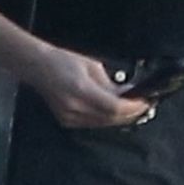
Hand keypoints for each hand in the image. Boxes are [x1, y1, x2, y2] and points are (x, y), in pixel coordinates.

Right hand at [27, 46, 153, 128]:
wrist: (37, 67)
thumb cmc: (63, 60)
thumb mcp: (92, 66)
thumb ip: (110, 84)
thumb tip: (128, 94)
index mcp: (82, 90)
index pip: (114, 107)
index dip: (133, 108)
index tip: (145, 102)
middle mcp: (75, 107)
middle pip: (111, 119)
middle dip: (130, 114)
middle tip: (144, 106)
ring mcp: (69, 117)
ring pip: (103, 124)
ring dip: (120, 118)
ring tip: (132, 109)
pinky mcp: (67, 122)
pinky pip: (93, 124)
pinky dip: (106, 119)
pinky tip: (114, 112)